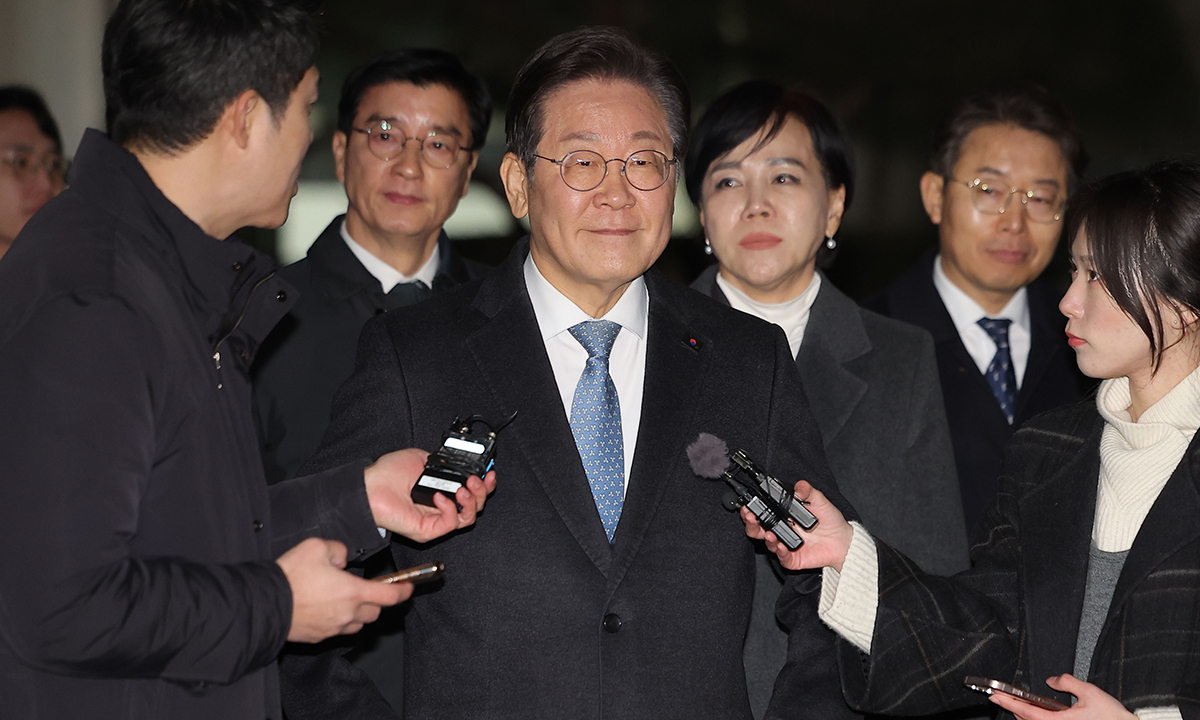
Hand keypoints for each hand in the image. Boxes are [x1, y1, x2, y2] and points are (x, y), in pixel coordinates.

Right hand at [277, 537, 411, 642]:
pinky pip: (338, 630)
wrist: (265, 604)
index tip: (408, 588)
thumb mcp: (317, 547)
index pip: (390, 596)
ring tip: (345, 598)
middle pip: (375, 612)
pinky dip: (340, 620)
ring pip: (357, 623)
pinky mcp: (319, 636)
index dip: (403, 591)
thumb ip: (338, 550)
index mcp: (353, 592)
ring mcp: (333, 628)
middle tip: (367, 589)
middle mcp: (347, 613)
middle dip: (376, 601)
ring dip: (358, 612)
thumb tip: (342, 559)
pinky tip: (327, 608)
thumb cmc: (291, 577)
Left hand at [363, 447, 496, 542]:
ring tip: (463, 489)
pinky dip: (450, 508)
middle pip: (476, 506)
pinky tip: (439, 496)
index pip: (471, 492)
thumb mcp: (421, 458)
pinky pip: (451, 524)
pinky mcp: (429, 530)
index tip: (489, 473)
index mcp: (442, 490)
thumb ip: (441, 461)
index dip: (484, 484)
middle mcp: (441, 507)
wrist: (370, 487)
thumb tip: (456, 461)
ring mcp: (436, 520)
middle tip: (475, 480)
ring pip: (469, 518)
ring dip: (472, 501)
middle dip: (483, 491)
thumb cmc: (387, 475)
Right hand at [739, 480, 853, 571]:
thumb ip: (807, 491)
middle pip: (757, 528)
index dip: (752, 509)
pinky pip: (782, 557)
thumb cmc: (830, 520)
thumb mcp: (819, 500)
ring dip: (765, 537)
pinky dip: (780, 552)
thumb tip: (797, 488)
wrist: (843, 540)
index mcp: (782, 515)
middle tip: (750, 517)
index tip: (748, 505)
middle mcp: (781, 529)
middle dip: (750, 523)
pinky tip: (782, 546)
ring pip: (767, 542)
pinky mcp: (792, 558)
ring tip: (770, 533)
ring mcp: (784, 544)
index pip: (762, 511)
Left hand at [988, 675, 1135, 719]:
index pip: (1027, 711)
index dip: (1008, 703)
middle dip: (1012, 708)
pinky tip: (1035, 713)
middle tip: (999, 697)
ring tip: (1013, 704)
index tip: (995, 696)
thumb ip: (1068, 682)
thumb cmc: (1112, 717)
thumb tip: (1052, 680)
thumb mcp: (1090, 692)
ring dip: (1023, 715)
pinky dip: (1036, 719)